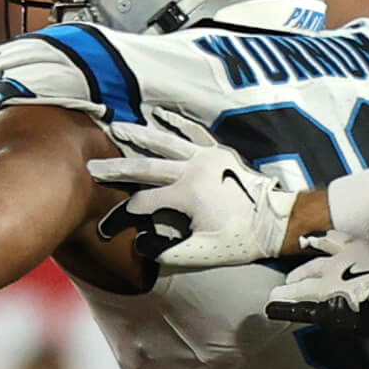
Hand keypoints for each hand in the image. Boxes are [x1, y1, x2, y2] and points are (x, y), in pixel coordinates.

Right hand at [88, 125, 294, 267]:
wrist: (276, 221)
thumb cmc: (240, 239)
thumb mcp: (202, 253)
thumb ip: (169, 252)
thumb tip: (142, 245)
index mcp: (187, 195)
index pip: (145, 201)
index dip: (125, 214)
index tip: (109, 225)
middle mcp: (193, 170)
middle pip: (147, 166)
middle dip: (117, 168)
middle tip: (93, 166)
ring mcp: (206, 157)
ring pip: (165, 142)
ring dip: (139, 135)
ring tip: (117, 128)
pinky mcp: (217, 153)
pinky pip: (191, 134)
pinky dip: (174, 124)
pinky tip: (158, 114)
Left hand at [264, 231, 368, 335]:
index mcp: (357, 249)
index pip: (334, 241)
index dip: (322, 241)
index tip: (311, 240)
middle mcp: (337, 264)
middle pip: (312, 266)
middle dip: (301, 271)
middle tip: (290, 276)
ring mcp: (328, 285)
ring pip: (301, 285)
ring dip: (288, 289)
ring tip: (276, 293)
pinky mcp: (325, 306)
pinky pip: (299, 308)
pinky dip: (284, 308)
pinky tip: (271, 309)